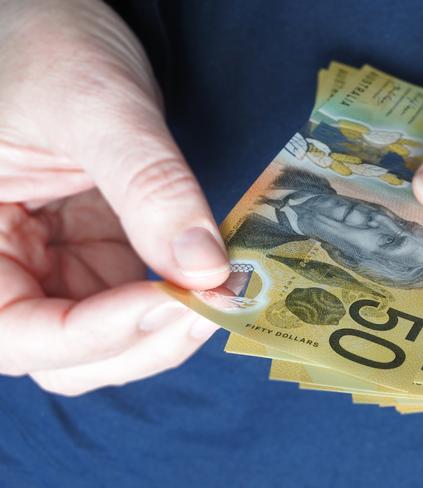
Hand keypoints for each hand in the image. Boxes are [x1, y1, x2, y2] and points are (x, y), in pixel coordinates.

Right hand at [0, 0, 228, 394]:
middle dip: (145, 340)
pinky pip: (137, 307)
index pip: (14, 334)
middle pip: (68, 356)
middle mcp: (6, 268)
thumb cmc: (49, 45)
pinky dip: (176, 305)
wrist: (62, 24)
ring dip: (168, 332)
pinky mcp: (96, 258)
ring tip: (220, 294)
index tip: (173, 301)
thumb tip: (207, 269)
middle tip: (213, 304)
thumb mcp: (96, 108)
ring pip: (109, 343)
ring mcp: (55, 268)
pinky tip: (210, 280)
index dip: (95, 334)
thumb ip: (150, 188)